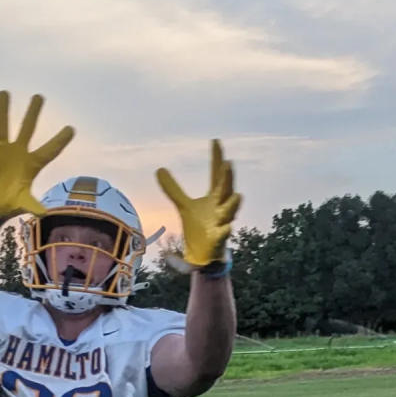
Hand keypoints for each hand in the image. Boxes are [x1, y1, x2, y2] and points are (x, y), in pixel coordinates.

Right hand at [0, 91, 74, 220]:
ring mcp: (1, 151)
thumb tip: (44, 213)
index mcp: (31, 166)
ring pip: (2, 127)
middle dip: (32, 113)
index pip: (49, 151)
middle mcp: (17, 154)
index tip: (72, 129)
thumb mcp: (22, 204)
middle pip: (27, 130)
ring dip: (2, 111)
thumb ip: (32, 205)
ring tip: (4, 92)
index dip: (59, 141)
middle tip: (39, 96)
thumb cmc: (9, 206)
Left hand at [156, 140, 241, 268]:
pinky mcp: (219, 240)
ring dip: (233, 205)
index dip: (216, 159)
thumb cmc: (199, 228)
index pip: (216, 175)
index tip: (215, 141)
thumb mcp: (184, 206)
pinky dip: (225, 232)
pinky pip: (224, 235)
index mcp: (215, 197)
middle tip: (228, 163)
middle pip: (226, 190)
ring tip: (236, 196)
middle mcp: (222, 207)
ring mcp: (222, 223)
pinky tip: (227, 228)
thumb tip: (159, 169)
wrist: (204, 254)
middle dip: (228, 179)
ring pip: (230, 212)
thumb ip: (173, 189)